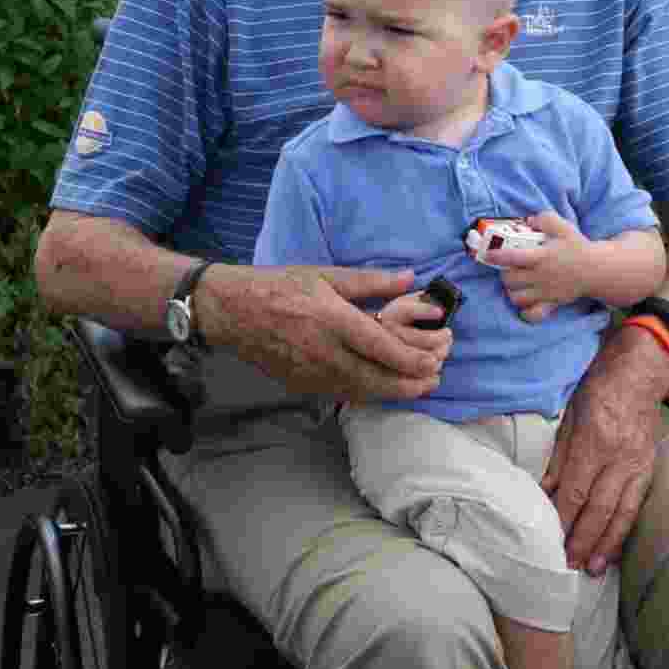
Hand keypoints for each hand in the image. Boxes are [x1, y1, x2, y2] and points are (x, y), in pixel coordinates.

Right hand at [199, 263, 450, 403]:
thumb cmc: (280, 286)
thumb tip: (410, 279)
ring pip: (362, 392)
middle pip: (377, 379)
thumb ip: (371, 281)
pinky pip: (343, 393)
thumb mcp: (326, 275)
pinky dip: (368, 393)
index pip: (382, 347)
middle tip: (435, 381)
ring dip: (393, 392)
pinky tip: (382, 387)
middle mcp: (325, 352)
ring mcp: (312, 373)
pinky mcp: (302, 385)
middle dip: (411, 384)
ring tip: (418, 388)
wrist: (233, 311)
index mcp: (334, 320)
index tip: (436, 360)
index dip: (412, 359)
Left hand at [479, 211, 590, 322]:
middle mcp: (540, 276)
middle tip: (509, 268)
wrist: (596, 269)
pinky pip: (533, 315)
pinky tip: (527, 302)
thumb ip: (544, 219)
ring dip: (512, 291)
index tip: (488, 254)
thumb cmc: (576, 247)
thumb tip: (528, 220)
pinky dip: (526, 311)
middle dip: (504, 274)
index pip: (511, 257)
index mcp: (541, 256)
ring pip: (516, 298)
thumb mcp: (563, 226)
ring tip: (517, 283)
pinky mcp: (552, 304)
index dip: (496, 256)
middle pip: (509, 280)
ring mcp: (545, 292)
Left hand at [540, 322, 668, 573]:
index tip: (550, 538)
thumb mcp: (570, 415)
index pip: (575, 489)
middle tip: (567, 565)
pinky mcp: (650, 468)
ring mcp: (638, 464)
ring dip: (605, 544)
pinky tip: (614, 547)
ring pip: (621, 512)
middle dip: (582, 539)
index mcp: (595, 440)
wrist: (641, 372)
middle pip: (598, 508)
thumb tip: (544, 491)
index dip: (562, 517)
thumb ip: (559, 456)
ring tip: (592, 568)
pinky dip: (624, 529)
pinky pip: (636, 505)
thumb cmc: (599, 388)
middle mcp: (619, 457)